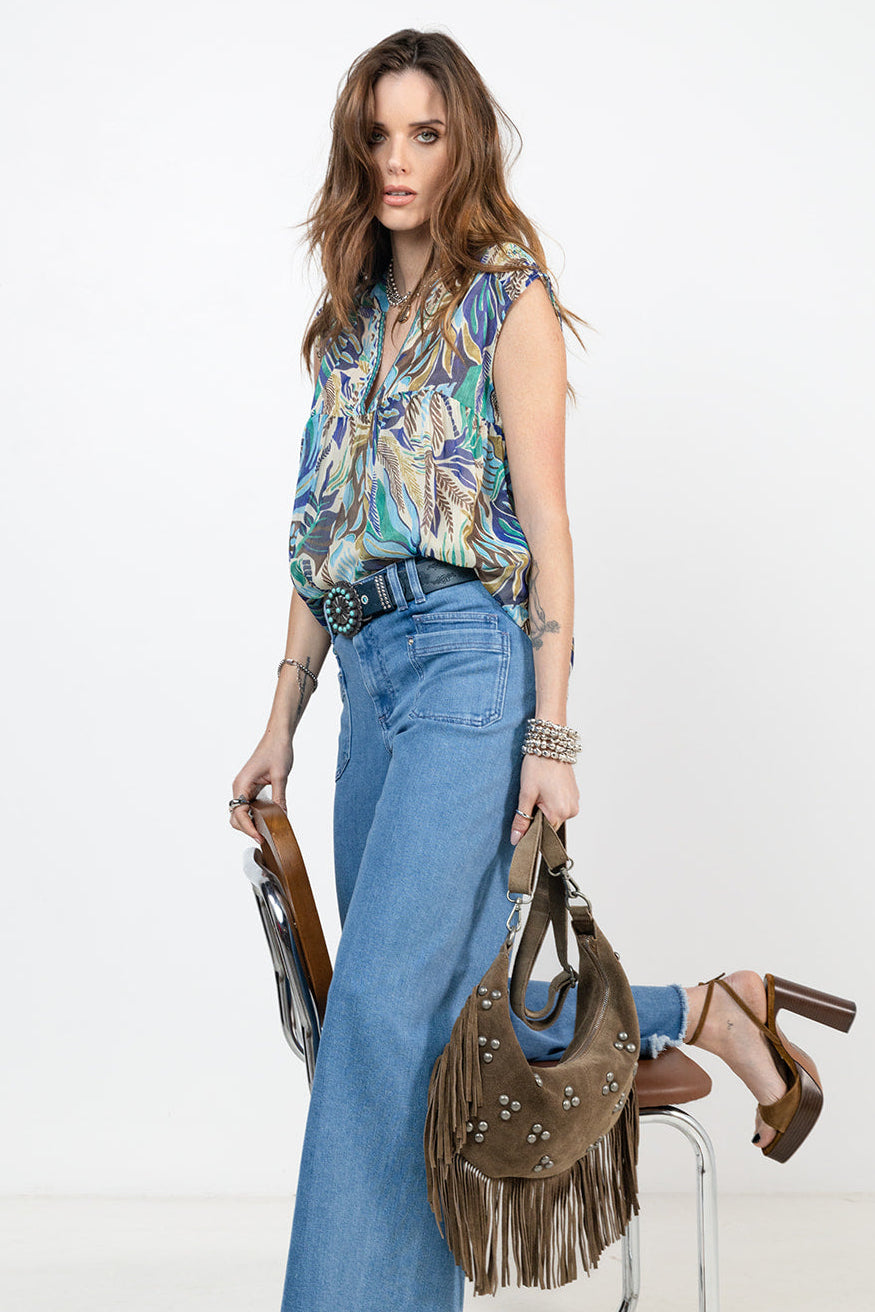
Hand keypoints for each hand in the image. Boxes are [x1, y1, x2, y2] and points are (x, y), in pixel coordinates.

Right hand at [229, 723, 294, 845]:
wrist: (277, 737)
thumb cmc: (277, 750)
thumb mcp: (280, 776)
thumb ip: (279, 798)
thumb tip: (281, 817)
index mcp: (242, 784)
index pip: (239, 814)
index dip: (248, 828)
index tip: (260, 837)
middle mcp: (239, 787)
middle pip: (235, 817)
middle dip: (247, 829)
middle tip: (264, 837)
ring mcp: (243, 788)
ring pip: (240, 813)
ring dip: (250, 823)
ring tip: (265, 830)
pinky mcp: (250, 787)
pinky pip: (248, 806)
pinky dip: (253, 815)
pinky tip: (265, 820)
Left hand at [510, 752, 578, 844]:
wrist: (550, 744)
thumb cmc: (538, 765)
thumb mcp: (526, 794)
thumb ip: (522, 819)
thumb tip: (517, 839)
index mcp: (561, 812)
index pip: (543, 833)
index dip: (531, 826)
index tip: (524, 814)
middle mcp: (572, 809)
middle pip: (550, 824)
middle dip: (538, 815)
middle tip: (532, 796)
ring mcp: (574, 801)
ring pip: (555, 814)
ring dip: (545, 807)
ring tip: (540, 789)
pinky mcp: (574, 794)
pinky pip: (560, 805)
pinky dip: (552, 800)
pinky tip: (546, 787)